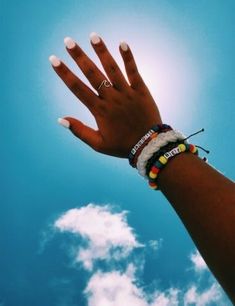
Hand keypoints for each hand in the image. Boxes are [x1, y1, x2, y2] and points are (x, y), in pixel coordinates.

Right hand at [49, 33, 162, 157]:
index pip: (78, 88)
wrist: (148, 146)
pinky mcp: (141, 91)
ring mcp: (127, 93)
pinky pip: (134, 72)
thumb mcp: (98, 144)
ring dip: (102, 52)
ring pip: (112, 69)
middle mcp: (111, 99)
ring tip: (93, 36)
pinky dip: (128, 58)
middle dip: (79, 57)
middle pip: (92, 74)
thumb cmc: (122, 145)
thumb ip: (79, 131)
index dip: (65, 74)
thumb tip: (60, 119)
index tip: (54, 60)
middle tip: (68, 41)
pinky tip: (122, 43)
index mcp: (99, 110)